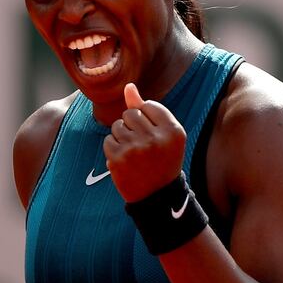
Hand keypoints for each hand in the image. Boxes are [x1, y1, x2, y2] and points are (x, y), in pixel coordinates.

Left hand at [103, 83, 186, 202]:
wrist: (157, 196)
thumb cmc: (162, 159)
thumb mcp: (164, 134)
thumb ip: (146, 109)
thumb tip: (129, 86)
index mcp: (173, 130)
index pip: (148, 105)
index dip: (147, 119)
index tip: (153, 135)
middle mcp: (156, 138)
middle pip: (130, 113)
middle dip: (132, 126)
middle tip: (143, 146)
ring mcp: (135, 148)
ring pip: (117, 125)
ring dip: (122, 137)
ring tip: (134, 153)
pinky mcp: (118, 158)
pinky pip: (108, 140)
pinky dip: (114, 148)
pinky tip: (125, 160)